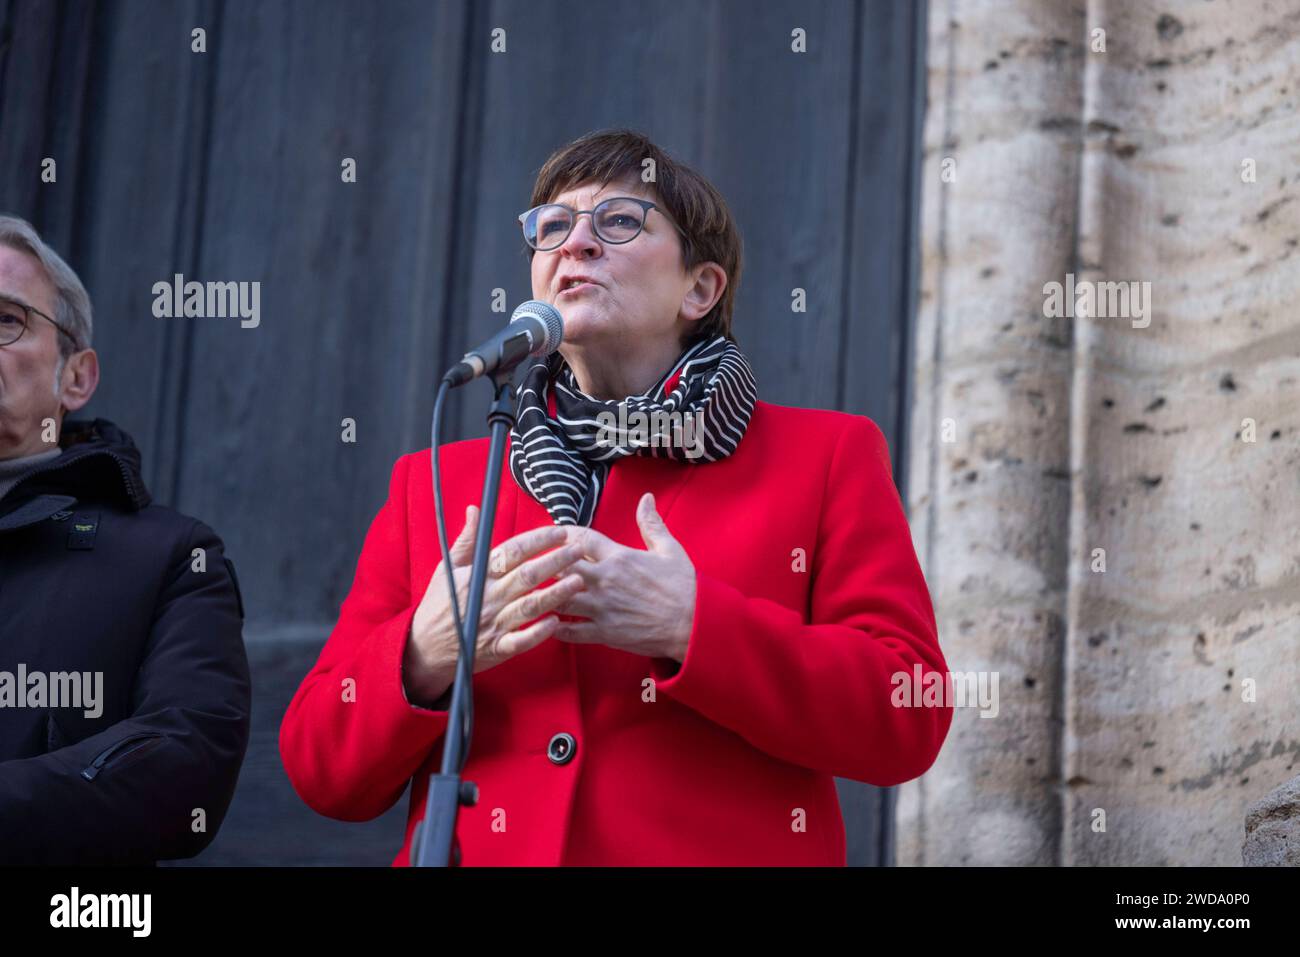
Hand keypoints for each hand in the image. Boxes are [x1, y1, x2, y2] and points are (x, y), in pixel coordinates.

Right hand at [403, 505, 585, 705]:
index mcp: (477, 575)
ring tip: (579, 580)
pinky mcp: (497, 648)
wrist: (424, 648)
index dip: (538, 540)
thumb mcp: (447, 568)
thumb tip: (475, 510)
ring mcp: (493, 624)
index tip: (560, 532)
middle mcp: (488, 597)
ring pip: (530, 605)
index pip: (512, 551)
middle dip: (555, 561)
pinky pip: (521, 641)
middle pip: (527, 575)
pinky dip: (539, 632)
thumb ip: (467, 540)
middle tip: (579, 550)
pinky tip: (557, 620)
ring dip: (556, 593)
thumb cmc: (439, 605)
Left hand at [553, 493, 696, 662]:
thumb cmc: (684, 586)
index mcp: (619, 557)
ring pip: (560, 599)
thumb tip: (646, 498)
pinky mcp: (604, 633)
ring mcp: (603, 608)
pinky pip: (570, 632)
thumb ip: (651, 524)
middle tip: (537, 564)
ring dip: (547, 595)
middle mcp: (606, 580)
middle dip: (547, 564)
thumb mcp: (669, 549)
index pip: (580, 539)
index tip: (554, 535)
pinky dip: (557, 628)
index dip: (563, 534)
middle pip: (561, 567)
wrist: (695, 623)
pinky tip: (550, 623)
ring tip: (537, 593)